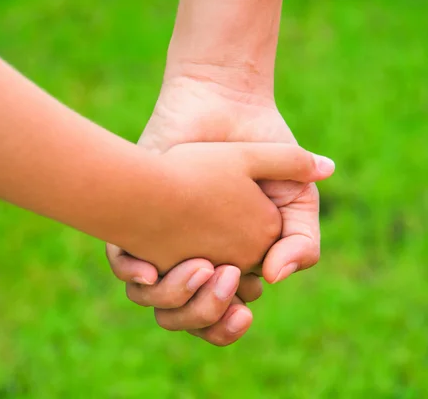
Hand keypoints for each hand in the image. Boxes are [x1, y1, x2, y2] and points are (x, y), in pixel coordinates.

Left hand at [107, 75, 333, 344]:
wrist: (226, 107)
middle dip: (207, 316)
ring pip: (158, 302)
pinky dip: (134, 274)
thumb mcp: (297, 198)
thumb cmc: (262, 150)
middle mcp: (196, 259)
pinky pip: (125, 265)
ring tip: (203, 268)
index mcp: (232, 261)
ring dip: (178, 301)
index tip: (244, 301)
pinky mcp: (136, 221)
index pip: (225, 314)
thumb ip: (302, 240)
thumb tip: (276, 276)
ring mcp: (165, 244)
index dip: (230, 321)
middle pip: (191, 316)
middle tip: (225, 285)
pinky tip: (149, 268)